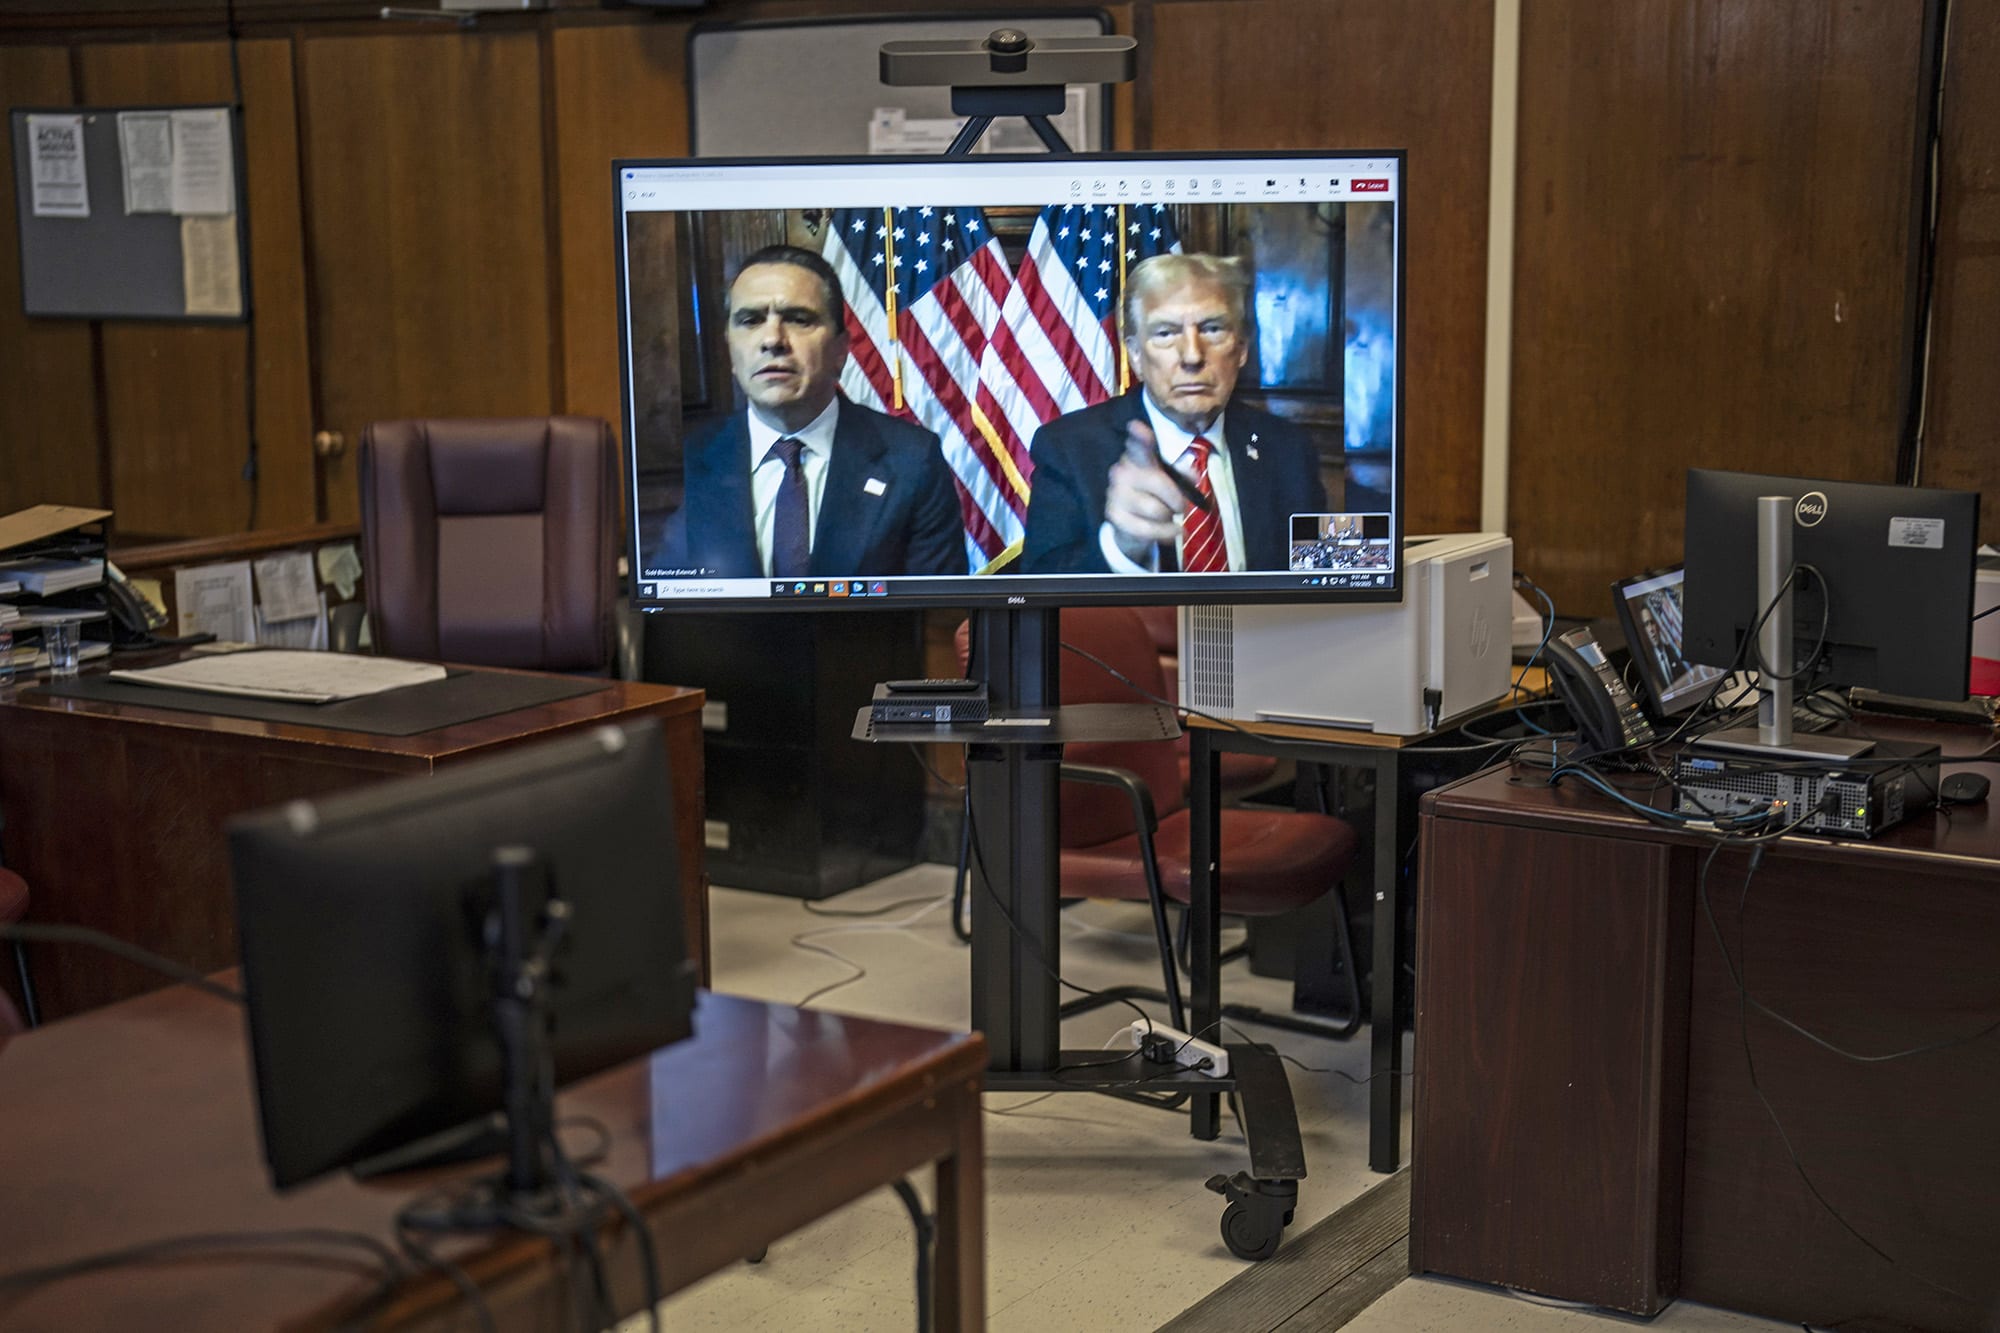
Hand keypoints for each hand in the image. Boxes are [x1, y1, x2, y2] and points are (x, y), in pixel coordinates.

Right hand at [1103, 420, 1187, 564]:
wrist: (1131, 524)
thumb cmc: (1154, 495)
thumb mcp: (1172, 482)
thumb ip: (1183, 475)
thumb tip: (1192, 473)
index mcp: (1137, 457)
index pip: (1138, 444)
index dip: (1139, 436)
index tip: (1137, 427)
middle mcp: (1121, 471)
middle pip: (1159, 482)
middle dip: (1177, 498)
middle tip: (1180, 506)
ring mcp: (1115, 493)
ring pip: (1156, 509)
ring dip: (1170, 518)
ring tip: (1168, 517)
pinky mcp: (1114, 516)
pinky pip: (1148, 529)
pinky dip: (1165, 533)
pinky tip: (1171, 531)